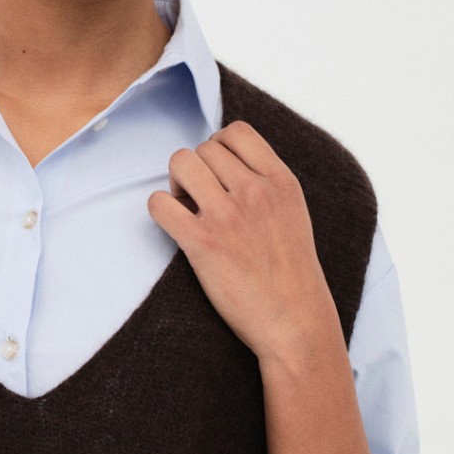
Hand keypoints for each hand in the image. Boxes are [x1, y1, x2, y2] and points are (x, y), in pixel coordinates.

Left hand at [147, 120, 338, 364]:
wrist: (294, 321)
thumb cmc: (291, 273)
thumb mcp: (293, 213)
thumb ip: (267, 184)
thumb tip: (224, 163)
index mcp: (281, 181)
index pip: (237, 132)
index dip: (217, 145)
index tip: (215, 170)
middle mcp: (255, 191)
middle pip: (204, 148)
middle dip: (195, 168)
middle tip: (198, 197)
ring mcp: (228, 215)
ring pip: (180, 163)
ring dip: (176, 182)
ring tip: (186, 207)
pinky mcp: (202, 243)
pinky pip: (160, 203)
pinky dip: (159, 210)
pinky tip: (174, 226)